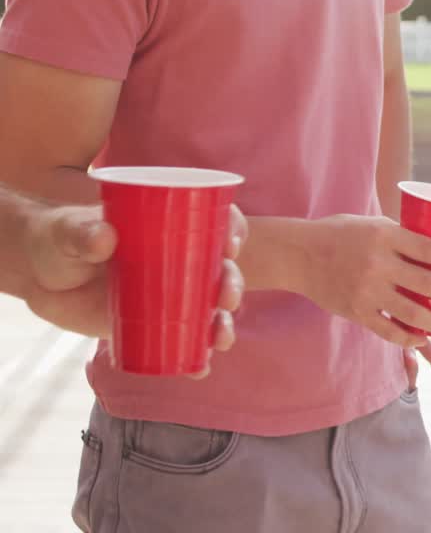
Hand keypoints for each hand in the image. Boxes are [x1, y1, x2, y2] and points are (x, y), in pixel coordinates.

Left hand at [22, 204, 245, 378]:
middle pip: (220, 269)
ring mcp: (171, 294)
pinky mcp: (155, 324)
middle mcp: (180, 259)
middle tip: (225, 297)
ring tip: (220, 339)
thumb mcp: (68, 231)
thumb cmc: (58, 239)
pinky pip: (185, 341)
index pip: (215, 221)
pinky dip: (196, 356)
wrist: (39, 277)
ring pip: (210, 309)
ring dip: (223, 324)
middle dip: (233, 284)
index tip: (231, 246)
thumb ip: (83, 233)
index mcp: (170, 225)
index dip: (234, 230)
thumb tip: (105, 239)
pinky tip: (200, 368)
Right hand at [297, 215, 430, 347]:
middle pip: (428, 283)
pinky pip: (389, 330)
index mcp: (385, 235)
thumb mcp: (373, 224)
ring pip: (413, 313)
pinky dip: (409, 337)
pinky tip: (423, 337)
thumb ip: (402, 236)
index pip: (430, 249)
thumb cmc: (342, 234)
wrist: (298, 254)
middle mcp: (377, 263)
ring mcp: (366, 289)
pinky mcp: (356, 311)